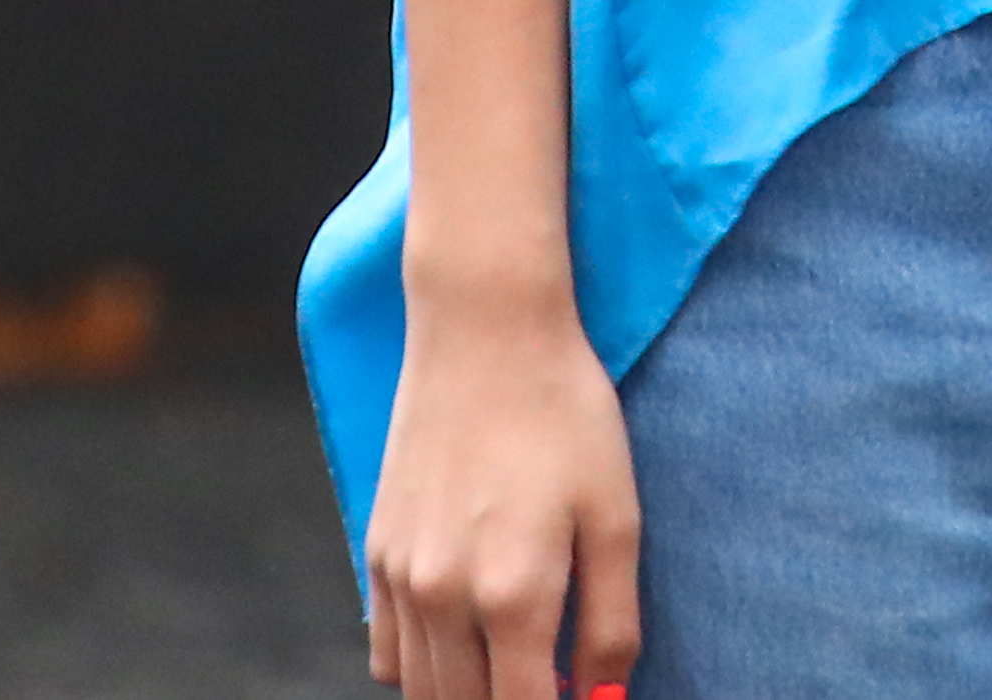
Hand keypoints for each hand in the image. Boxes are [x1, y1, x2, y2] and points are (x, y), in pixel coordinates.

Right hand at [365, 286, 640, 699]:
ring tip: (511, 656)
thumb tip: (605, 698)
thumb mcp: (616, 513)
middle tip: (547, 675)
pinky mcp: (375, 551)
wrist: (486, 328)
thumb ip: (611, 623)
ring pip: (423, 691)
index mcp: (513, 595)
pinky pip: (386, 653)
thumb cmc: (564, 412)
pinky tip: (462, 631)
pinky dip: (420, 666)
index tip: (575, 696)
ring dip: (465, 692)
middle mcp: (445, 598)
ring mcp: (402, 577)